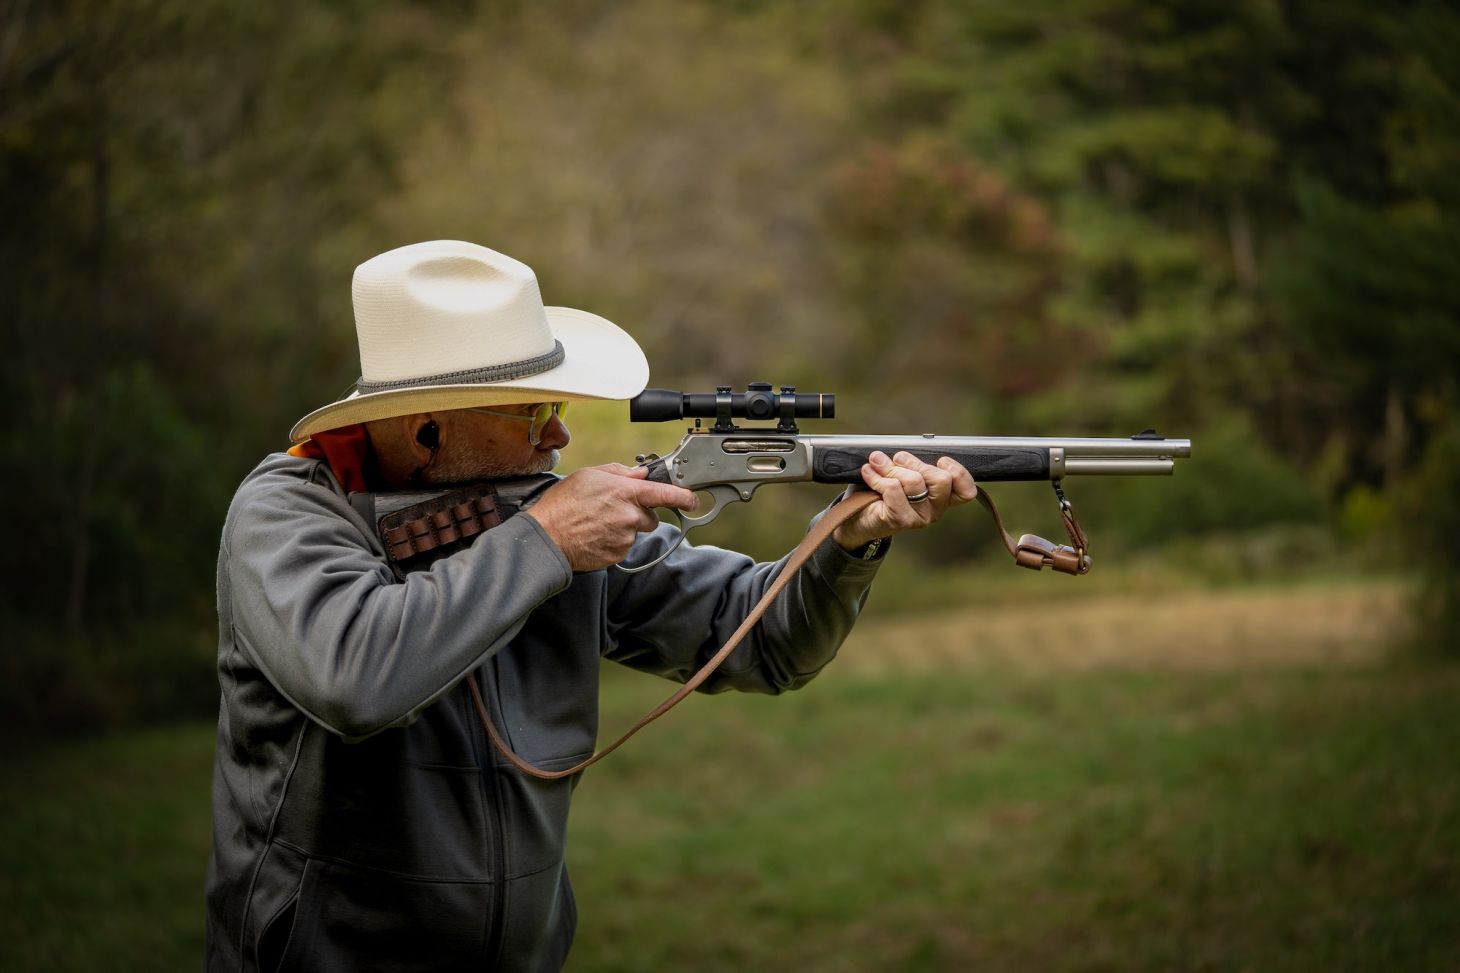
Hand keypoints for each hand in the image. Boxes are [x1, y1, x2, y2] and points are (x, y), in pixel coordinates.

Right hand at [525, 464, 698, 571]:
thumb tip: (639, 473)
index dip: (683, 497)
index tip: (692, 499)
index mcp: (626, 493)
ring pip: (636, 531)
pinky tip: (596, 535)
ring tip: (598, 522)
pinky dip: (615, 541)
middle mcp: (630, 516)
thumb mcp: (589, 475)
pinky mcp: (619, 554)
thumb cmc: (563, 504)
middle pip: (650, 517)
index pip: (666, 494)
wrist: (547, 538)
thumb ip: (619, 472)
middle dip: (639, 513)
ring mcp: (625, 537)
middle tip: (613, 509)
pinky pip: (624, 546)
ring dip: (625, 527)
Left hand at [831, 451, 977, 551]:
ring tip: (877, 463)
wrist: (857, 518)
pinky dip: (878, 477)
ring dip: (892, 467)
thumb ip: (910, 463)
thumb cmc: (881, 493)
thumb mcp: (902, 474)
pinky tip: (868, 473)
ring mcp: (920, 518)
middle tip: (898, 458)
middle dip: (917, 462)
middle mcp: (935, 510)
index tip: (941, 460)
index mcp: (942, 498)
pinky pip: (893, 489)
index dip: (959, 472)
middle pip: (942, 480)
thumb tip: (902, 451)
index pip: (967, 492)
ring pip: (915, 482)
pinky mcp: (901, 520)